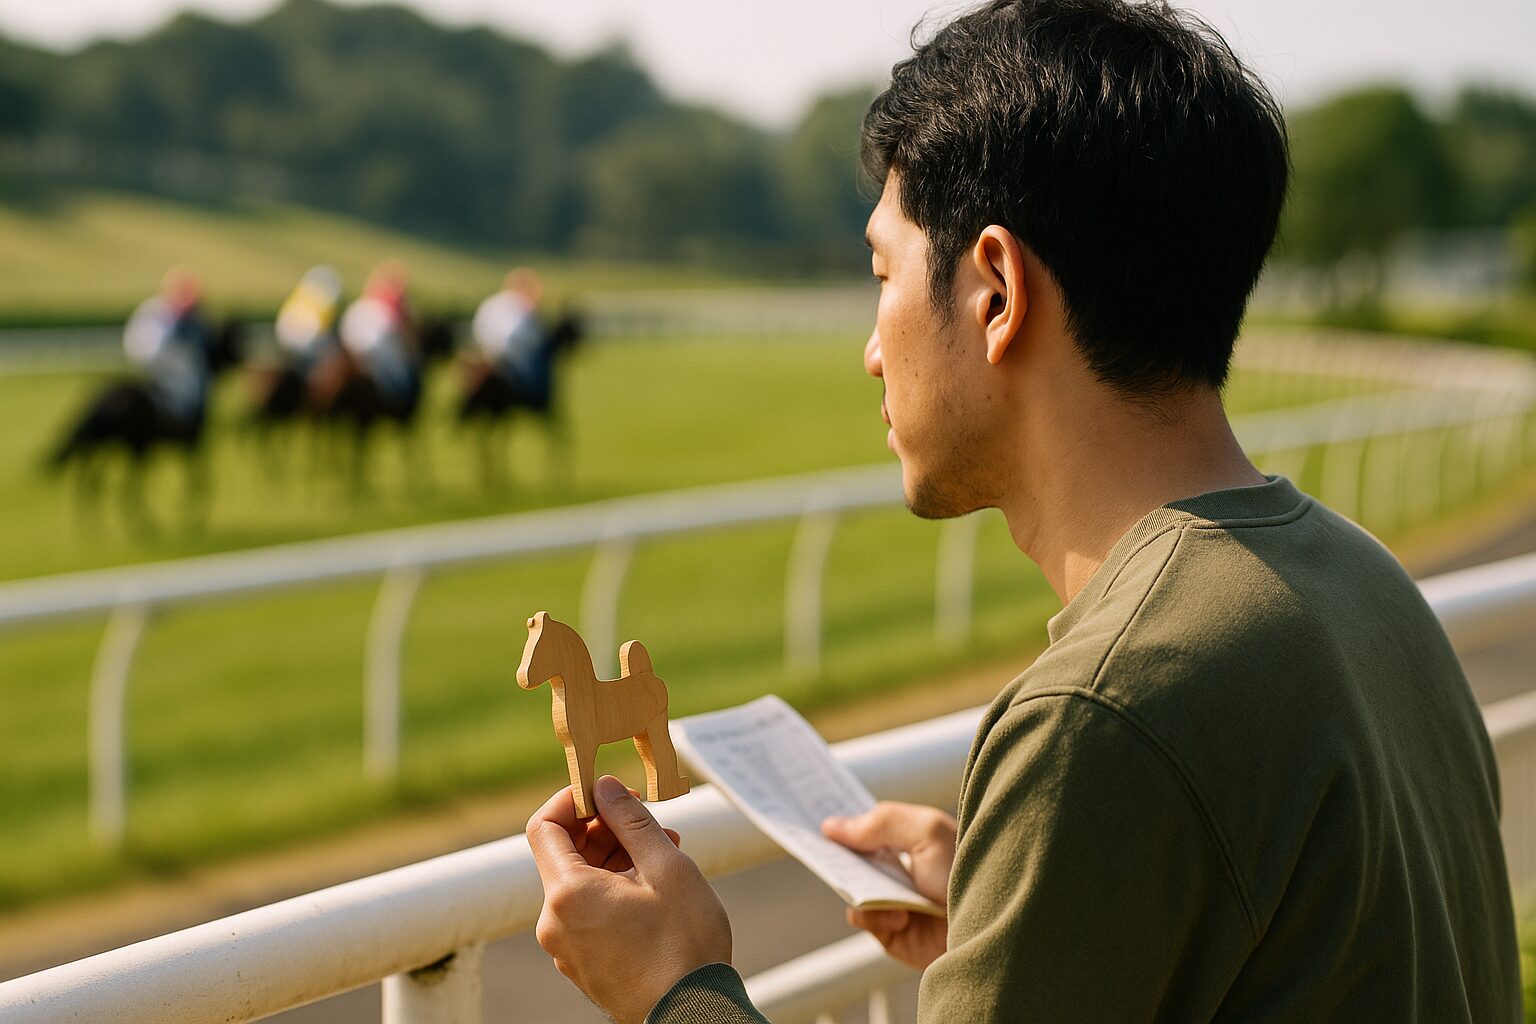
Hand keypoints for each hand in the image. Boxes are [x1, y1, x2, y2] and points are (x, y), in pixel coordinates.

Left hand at [527, 775, 731, 1023]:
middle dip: (605, 830)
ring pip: (580, 884)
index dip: (572, 799)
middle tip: (649, 822)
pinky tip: (654, 890)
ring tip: (664, 854)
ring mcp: (566, 948)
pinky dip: (614, 890)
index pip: (544, 826)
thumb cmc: (684, 943)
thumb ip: (631, 820)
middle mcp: (555, 923)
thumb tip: (605, 786)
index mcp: (568, 894)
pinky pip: (588, 913)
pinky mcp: (583, 964)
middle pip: (564, 855)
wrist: (692, 1014)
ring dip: (615, 859)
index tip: (608, 792)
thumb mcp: (666, 867)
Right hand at [822, 801, 955, 969]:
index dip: (846, 821)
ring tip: (881, 890)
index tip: (815, 812)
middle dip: (840, 852)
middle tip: (821, 847)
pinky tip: (899, 915)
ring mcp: (897, 902)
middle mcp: (904, 871)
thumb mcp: (927, 832)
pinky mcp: (894, 934)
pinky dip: (872, 915)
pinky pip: (862, 919)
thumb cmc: (969, 874)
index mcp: (915, 841)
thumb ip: (880, 823)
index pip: (872, 826)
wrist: (993, 930)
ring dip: (862, 887)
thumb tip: (832, 827)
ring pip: (853, 887)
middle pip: (856, 856)